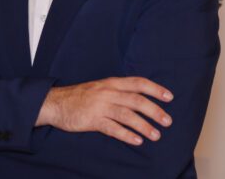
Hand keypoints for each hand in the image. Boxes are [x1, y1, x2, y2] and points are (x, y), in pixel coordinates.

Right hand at [35, 77, 173, 145]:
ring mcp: (100, 106)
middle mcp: (108, 92)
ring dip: (144, 125)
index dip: (155, 89)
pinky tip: (137, 141)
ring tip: (156, 135)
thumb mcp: (101, 87)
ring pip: (127, 115)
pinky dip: (126, 135)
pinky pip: (113, 128)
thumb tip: (141, 99)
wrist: (55, 102)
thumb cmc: (81, 96)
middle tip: (168, 121)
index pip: (138, 83)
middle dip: (154, 110)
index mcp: (112, 83)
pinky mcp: (92, 120)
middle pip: (136, 100)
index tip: (169, 97)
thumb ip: (119, 91)